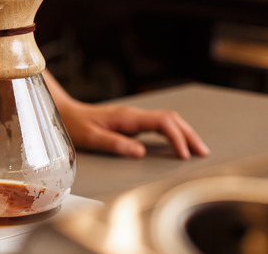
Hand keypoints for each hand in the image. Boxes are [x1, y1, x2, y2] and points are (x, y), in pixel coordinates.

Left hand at [43, 71, 208, 158]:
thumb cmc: (74, 125)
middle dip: (189, 135)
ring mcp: (134, 117)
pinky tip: (179, 144)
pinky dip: (173, 134)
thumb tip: (139, 152)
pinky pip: (159, 125)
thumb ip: (114, 144)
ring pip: (167, 120)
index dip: (176, 137)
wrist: (64, 113)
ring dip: (184, 133)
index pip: (161, 122)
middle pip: (170, 119)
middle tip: (203, 153)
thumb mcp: (90, 138)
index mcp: (126, 117)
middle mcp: (133, 114)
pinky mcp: (132, 123)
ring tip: (198, 150)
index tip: (183, 155)